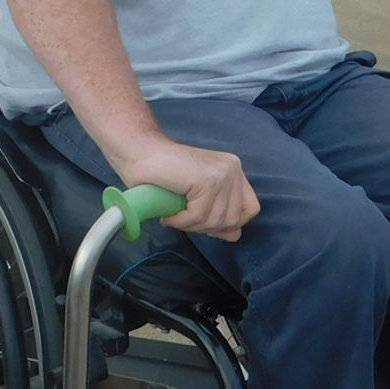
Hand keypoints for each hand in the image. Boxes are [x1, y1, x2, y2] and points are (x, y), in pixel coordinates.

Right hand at [118, 139, 257, 240]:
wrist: (139, 153)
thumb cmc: (162, 176)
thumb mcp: (197, 199)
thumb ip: (218, 215)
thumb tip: (235, 235)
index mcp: (234, 171)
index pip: (250, 209)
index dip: (229, 223)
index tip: (203, 222)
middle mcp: (233, 169)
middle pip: (233, 219)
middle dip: (205, 227)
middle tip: (183, 218)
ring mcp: (223, 173)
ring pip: (215, 220)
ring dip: (190, 224)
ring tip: (174, 214)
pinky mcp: (208, 179)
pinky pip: (199, 216)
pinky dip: (180, 221)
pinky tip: (170, 213)